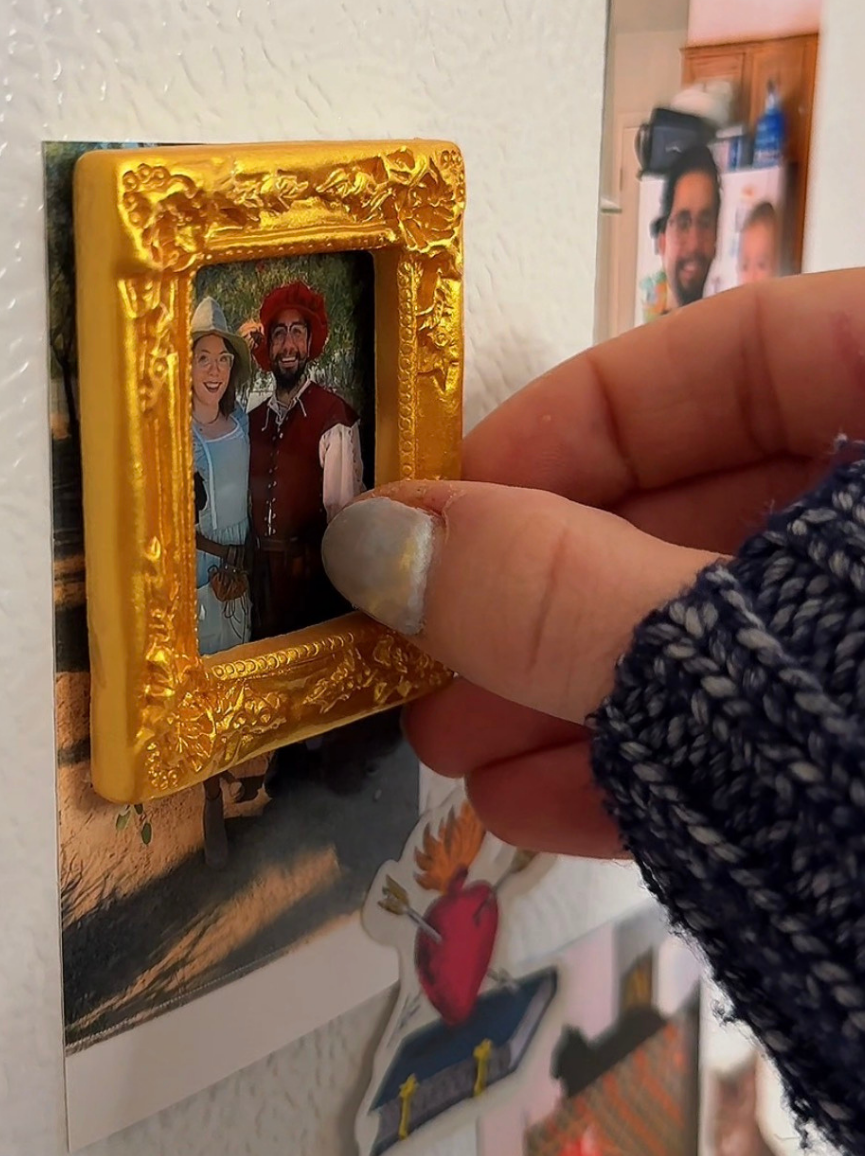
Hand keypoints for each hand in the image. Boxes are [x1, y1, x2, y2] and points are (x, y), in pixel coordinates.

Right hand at [321, 272, 864, 856]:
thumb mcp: (748, 643)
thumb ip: (562, 592)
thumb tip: (374, 541)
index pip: (741, 350)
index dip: (577, 419)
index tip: (443, 507)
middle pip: (718, 501)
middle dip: (548, 587)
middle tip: (418, 653)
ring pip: (738, 629)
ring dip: (579, 686)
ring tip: (456, 750)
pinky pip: (783, 727)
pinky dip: (667, 760)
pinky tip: (544, 804)